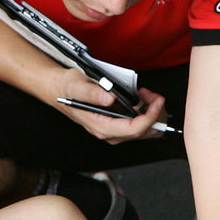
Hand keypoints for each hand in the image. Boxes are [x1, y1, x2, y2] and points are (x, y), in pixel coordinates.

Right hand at [54, 72, 170, 141]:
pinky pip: (142, 125)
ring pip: (147, 130)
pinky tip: (142, 99)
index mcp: (101, 127)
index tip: (157, 101)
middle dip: (154, 112)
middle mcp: (110, 133)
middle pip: (145, 132)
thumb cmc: (69, 89)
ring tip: (146, 95)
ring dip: (153, 112)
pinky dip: (148, 112)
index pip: (133, 129)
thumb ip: (92, 93)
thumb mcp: (77, 86)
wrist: (63, 92)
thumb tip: (110, 98)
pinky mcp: (120, 125)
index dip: (150, 116)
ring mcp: (116, 131)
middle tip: (151, 94)